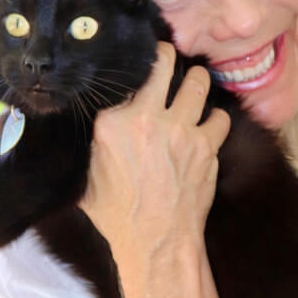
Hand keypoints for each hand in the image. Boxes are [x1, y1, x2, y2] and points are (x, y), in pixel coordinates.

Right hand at [80, 42, 230, 293]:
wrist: (156, 242)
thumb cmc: (118, 216)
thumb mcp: (87, 177)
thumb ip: (89, 146)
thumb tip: (77, 133)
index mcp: (110, 123)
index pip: (124, 76)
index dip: (134, 64)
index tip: (136, 59)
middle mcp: (146, 119)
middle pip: (164, 63)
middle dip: (168, 55)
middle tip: (168, 56)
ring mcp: (180, 131)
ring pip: (198, 83)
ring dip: (197, 82)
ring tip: (193, 84)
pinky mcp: (206, 146)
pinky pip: (220, 117)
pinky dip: (215, 119)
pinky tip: (208, 125)